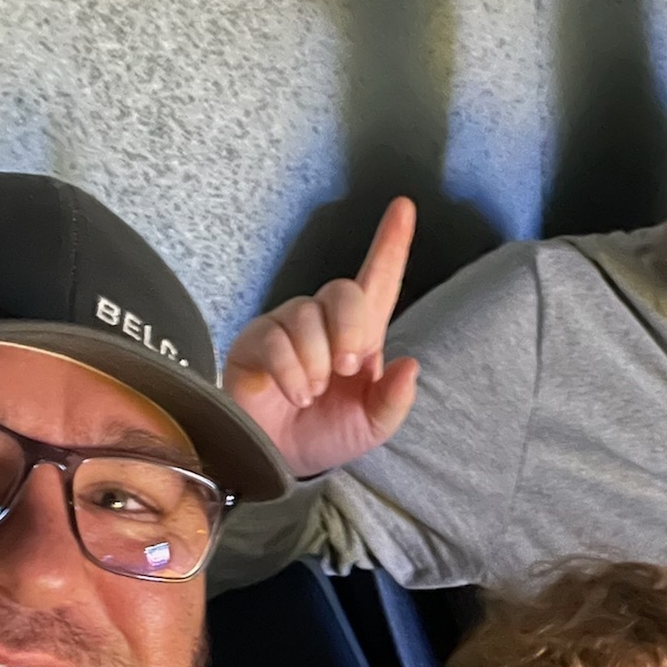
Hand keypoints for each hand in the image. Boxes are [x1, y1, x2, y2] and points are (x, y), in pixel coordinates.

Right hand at [223, 197, 420, 477]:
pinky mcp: (255, 341)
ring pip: (306, 318)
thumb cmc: (330, 433)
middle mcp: (324, 321)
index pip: (379, 280)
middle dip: (350, 329)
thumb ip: (394, 400)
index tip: (405, 207)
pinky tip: (294, 393)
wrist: (284, 459)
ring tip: (313, 393)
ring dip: (316, 362)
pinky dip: (291, 372)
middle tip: (347, 368)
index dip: (392, 244)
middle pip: (343, 291)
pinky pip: (275, 341)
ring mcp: (287, 326)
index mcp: (361, 334)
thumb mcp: (373, 425)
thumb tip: (411, 366)